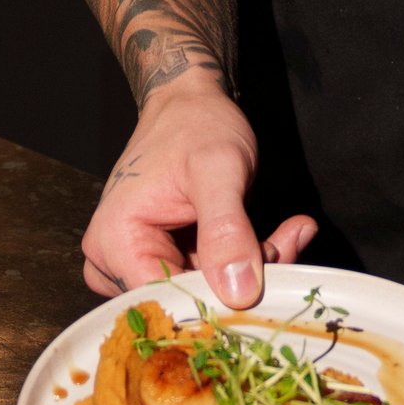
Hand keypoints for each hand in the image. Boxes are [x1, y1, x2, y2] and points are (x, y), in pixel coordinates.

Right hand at [80, 74, 316, 306]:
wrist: (190, 101)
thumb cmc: (196, 124)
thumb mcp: (219, 169)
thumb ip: (226, 229)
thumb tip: (240, 294)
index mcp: (114, 241)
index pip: (165, 302)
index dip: (218, 301)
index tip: (270, 281)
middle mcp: (114, 260)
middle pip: (185, 301)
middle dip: (243, 280)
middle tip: (289, 242)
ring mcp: (137, 261)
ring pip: (203, 293)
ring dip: (252, 269)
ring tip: (288, 234)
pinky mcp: (163, 258)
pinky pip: (209, 278)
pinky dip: (248, 260)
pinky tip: (283, 234)